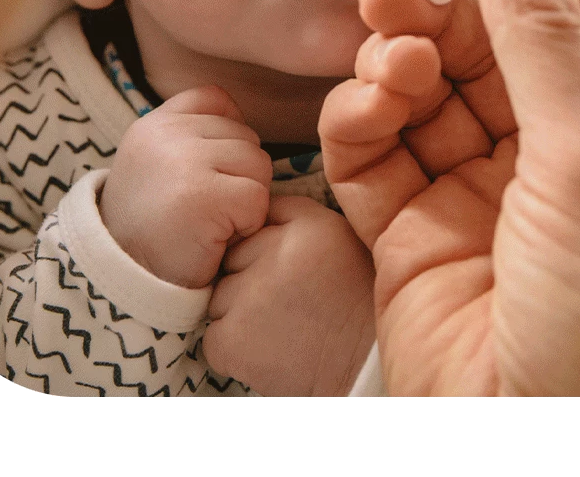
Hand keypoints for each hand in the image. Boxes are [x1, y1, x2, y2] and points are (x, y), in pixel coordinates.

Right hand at [100, 86, 273, 288]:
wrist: (123, 282)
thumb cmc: (151, 232)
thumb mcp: (157, 169)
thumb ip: (191, 140)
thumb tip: (246, 129)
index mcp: (154, 125)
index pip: (216, 98)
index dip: (228, 135)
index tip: (210, 175)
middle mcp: (166, 134)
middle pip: (246, 136)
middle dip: (240, 176)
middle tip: (207, 211)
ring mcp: (184, 161)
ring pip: (258, 165)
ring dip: (247, 201)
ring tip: (211, 223)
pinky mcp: (204, 194)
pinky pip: (258, 198)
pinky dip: (247, 225)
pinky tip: (216, 239)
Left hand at [204, 196, 377, 395]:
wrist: (366, 370)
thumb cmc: (356, 307)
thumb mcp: (340, 239)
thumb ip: (296, 214)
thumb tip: (252, 208)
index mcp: (305, 228)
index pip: (252, 228)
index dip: (264, 255)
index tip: (286, 276)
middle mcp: (274, 257)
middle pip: (231, 262)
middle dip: (248, 283)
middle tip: (285, 306)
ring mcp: (250, 299)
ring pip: (219, 300)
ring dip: (239, 316)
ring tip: (279, 330)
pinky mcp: (233, 341)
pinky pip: (213, 339)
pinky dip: (232, 350)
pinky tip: (267, 352)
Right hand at [320, 0, 579, 394]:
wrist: (551, 462)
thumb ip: (540, 31)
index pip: (562, 1)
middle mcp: (553, 152)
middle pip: (480, 35)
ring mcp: (478, 194)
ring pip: (421, 86)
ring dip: (396, 52)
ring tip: (387, 39)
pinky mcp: (410, 237)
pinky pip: (373, 151)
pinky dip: (361, 117)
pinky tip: (369, 106)